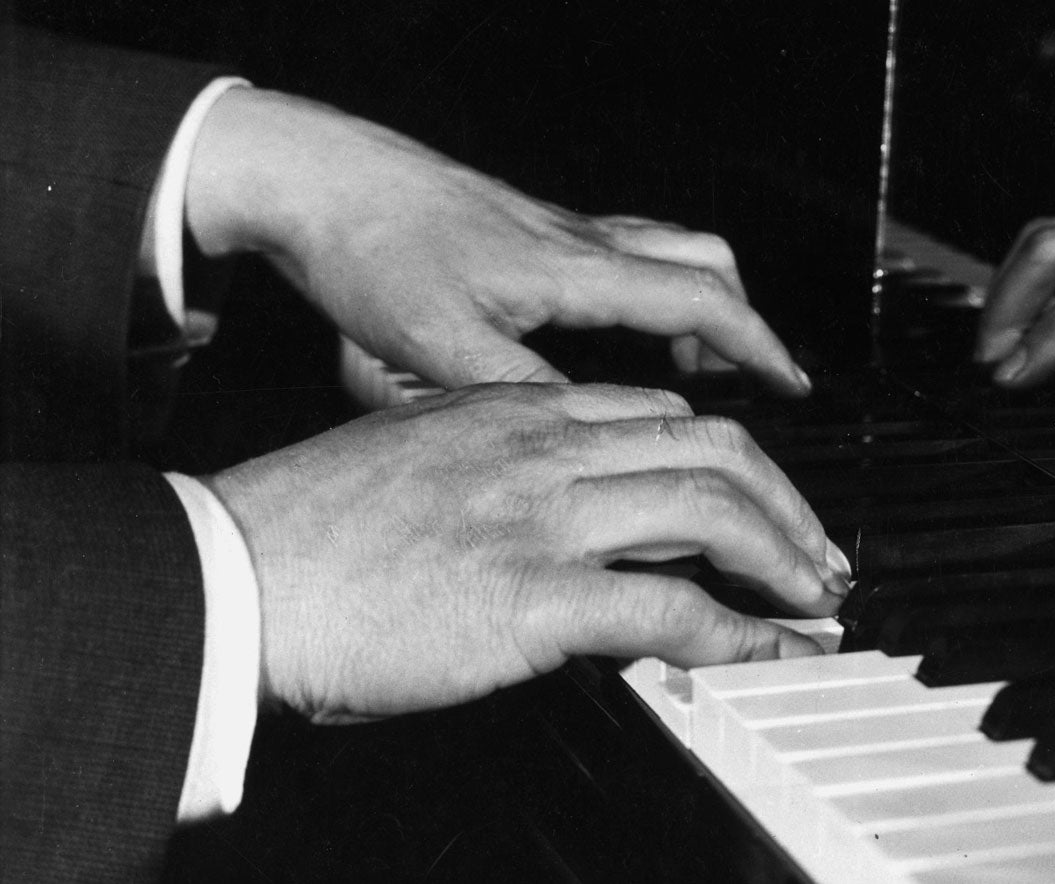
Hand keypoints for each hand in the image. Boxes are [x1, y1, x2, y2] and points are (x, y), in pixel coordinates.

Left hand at [184, 89, 808, 393]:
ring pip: (668, 247)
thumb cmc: (371, 250)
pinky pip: (623, 246)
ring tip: (694, 360)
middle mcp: (579, 240)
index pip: (701, 300)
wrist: (321, 180)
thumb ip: (518, 393)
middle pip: (705, 261)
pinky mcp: (529, 227)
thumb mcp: (439, 344)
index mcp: (573, 269)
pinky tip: (611, 326)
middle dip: (744, 321)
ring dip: (698, 299)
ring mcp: (557, 228)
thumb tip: (582, 436)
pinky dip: (647, 284)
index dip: (757, 347)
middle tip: (757, 375)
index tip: (792, 385)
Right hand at [204, 383, 847, 722]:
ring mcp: (541, 516)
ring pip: (710, 510)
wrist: (227, 574)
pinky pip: (668, 607)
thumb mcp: (418, 464)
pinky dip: (739, 631)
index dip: (732, 461)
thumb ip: (502, 475)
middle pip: (711, 448)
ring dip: (783, 558)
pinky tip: (767, 651)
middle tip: (820, 552)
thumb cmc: (304, 533)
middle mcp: (542, 447)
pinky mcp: (529, 594)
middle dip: (787, 502)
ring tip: (816, 599)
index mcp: (513, 410)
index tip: (762, 503)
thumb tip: (570, 521)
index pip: (662, 415)